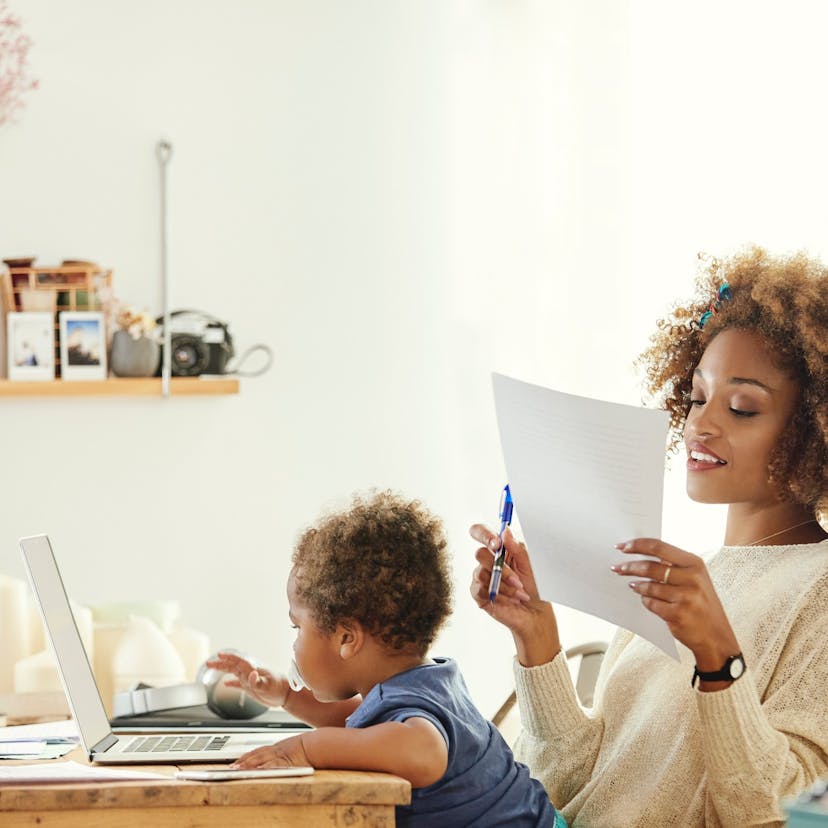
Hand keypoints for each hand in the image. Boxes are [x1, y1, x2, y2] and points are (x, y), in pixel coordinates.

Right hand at [205, 651, 289, 708]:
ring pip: (233, 672)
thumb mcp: (268, 685)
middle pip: (232, 665)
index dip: (229, 656)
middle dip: (220, 663)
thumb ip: (258, 681)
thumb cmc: (279, 688)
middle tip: (209, 663)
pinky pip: (238, 684)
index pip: (238, 660)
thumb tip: (251, 674)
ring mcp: (249, 679)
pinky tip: (226, 684)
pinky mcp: (251, 687)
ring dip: (223, 670)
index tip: (219, 654)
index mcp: (253, 668)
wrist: (286, 694)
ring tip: (212, 668)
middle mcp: (249, 672)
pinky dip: (231, 683)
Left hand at [231, 733, 309, 769]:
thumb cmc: (308, 747)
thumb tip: (279, 756)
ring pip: (261, 759)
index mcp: (278, 747)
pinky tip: (256, 771)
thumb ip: (285, 751)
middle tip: (232, 766)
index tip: (238, 760)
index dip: (248, 755)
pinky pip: (272, 765)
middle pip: (257, 754)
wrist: (317, 744)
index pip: (259, 751)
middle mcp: (277, 750)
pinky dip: (263, 768)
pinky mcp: (286, 762)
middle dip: (244, 760)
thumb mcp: (294, 746)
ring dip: (249, 764)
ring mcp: (281, 756)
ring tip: (238, 769)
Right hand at [469, 524, 561, 666]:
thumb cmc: (534, 587)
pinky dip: (499, 595)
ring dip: (504, 585)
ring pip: (481, 573)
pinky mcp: (478, 593)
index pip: (481, 532)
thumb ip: (517, 548)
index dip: (484, 535)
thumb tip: (505, 531)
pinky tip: (510, 600)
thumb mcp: (530, 565)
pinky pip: (480, 589)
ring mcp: (481, 577)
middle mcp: (488, 561)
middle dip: (501, 568)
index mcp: (499, 549)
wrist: (535, 613)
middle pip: (479, 553)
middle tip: (517, 579)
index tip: (496, 544)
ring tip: (518, 593)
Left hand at [611, 538, 740, 674]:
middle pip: (650, 566)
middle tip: (616, 568)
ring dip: (637, 586)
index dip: (637, 545)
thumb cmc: (701, 605)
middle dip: (629, 566)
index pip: (659, 547)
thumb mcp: (695, 579)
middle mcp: (692, 578)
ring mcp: (685, 597)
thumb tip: (640, 554)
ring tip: (633, 586)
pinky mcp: (678, 614)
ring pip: (648, 587)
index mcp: (695, 564)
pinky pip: (650, 603)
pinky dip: (646, 601)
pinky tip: (647, 600)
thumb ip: (673, 566)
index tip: (621, 546)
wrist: (717, 638)